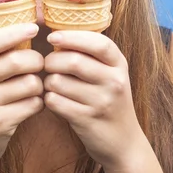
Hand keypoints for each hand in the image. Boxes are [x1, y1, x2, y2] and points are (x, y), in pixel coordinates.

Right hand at [0, 23, 44, 172]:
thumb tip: (29, 27)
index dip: (14, 33)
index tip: (34, 28)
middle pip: (17, 61)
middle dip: (36, 60)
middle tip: (39, 64)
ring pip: (30, 83)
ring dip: (39, 84)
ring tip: (33, 88)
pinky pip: (34, 104)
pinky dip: (39, 103)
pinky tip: (30, 105)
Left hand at [43, 31, 145, 169]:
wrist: (124, 142)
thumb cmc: (109, 100)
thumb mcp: (111, 73)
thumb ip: (91, 53)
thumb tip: (55, 30)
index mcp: (119, 64)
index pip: (98, 43)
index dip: (72, 37)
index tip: (52, 37)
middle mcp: (115, 82)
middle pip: (73, 61)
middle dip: (52, 60)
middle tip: (47, 64)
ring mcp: (102, 102)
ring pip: (59, 82)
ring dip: (48, 81)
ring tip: (52, 84)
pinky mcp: (87, 120)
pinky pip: (54, 101)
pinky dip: (48, 98)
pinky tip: (53, 99)